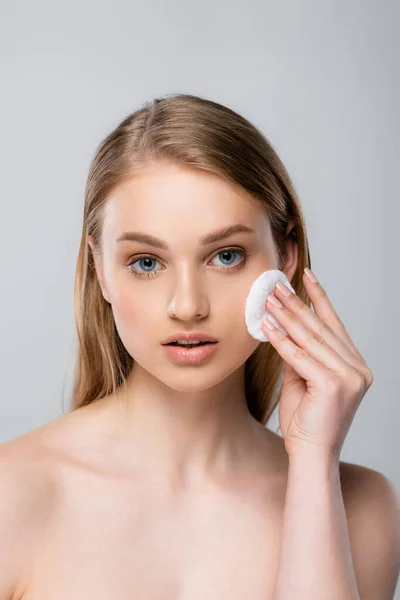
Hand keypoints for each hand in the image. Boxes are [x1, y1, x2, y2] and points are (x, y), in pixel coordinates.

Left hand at [262, 269, 373, 461]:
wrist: (311, 455)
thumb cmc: (306, 420)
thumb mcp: (303, 379)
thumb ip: (299, 354)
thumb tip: (282, 325)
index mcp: (355, 365)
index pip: (334, 324)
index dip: (318, 298)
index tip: (306, 276)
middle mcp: (358, 369)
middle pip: (320, 328)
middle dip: (296, 304)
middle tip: (276, 285)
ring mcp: (349, 377)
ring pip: (310, 339)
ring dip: (286, 317)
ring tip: (268, 299)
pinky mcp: (334, 386)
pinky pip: (300, 357)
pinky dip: (281, 340)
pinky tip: (267, 325)